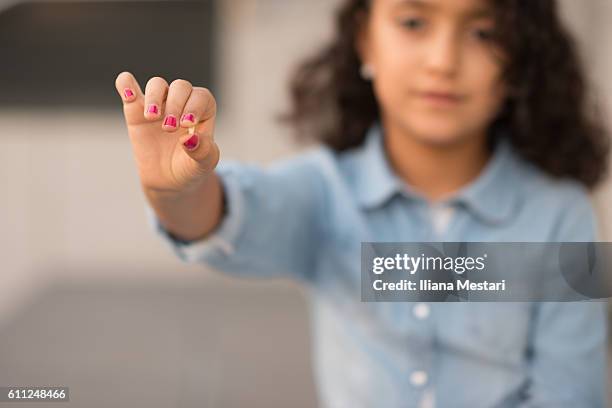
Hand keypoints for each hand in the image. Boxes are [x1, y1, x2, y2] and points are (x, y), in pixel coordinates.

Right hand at [115, 71, 219, 194]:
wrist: (169, 179)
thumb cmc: (191, 166)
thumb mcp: (203, 164)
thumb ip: (202, 151)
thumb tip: (190, 139)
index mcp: (203, 111)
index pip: (202, 97)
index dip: (195, 107)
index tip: (186, 124)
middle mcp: (182, 102)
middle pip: (180, 87)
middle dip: (175, 104)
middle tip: (169, 129)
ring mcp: (159, 105)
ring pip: (157, 84)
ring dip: (154, 97)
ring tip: (151, 117)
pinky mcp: (135, 110)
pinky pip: (128, 88)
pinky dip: (126, 85)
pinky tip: (128, 94)